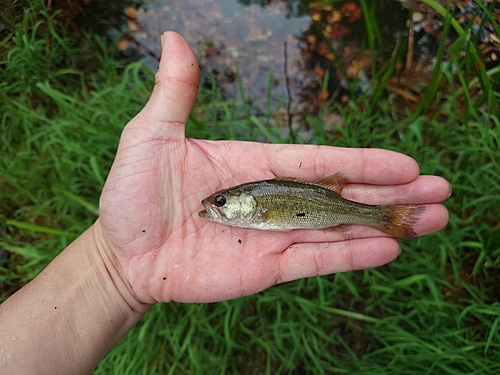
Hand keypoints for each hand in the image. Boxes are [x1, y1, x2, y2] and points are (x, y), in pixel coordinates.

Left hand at [98, 32, 448, 303]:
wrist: (123, 254)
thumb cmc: (132, 195)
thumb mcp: (150, 136)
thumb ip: (176, 94)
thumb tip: (177, 36)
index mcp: (255, 164)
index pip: (318, 161)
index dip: (362, 162)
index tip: (405, 164)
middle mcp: (272, 199)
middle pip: (341, 195)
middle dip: (391, 194)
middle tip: (441, 192)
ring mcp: (273, 236)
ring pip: (338, 229)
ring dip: (384, 225)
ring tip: (433, 221)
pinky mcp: (266, 269)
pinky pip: (314, 261)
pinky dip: (350, 256)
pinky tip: (387, 249)